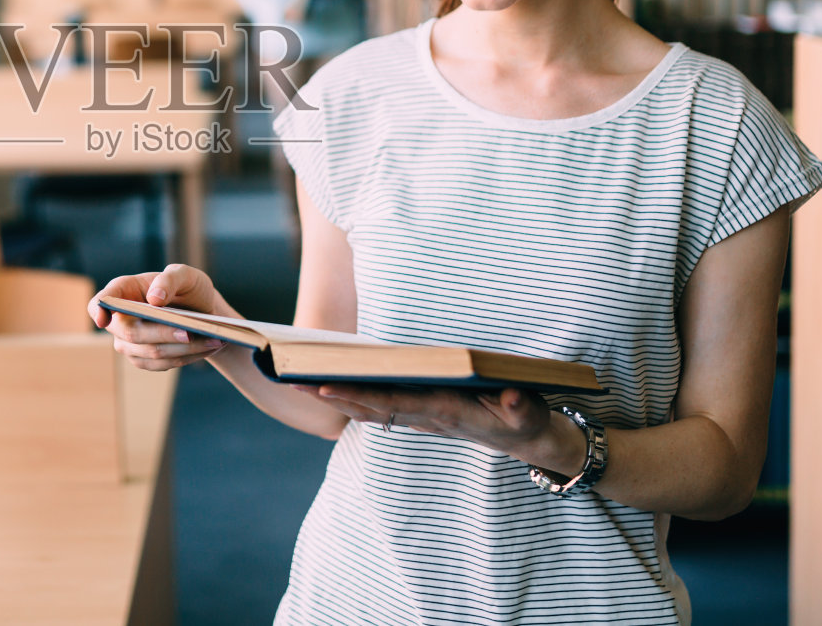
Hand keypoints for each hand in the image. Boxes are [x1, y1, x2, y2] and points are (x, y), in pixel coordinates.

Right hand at [88, 263, 230, 370]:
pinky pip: (162, 363)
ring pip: (151, 352)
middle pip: (131, 333)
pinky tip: (208, 348)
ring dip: (183, 349)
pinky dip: (187, 357)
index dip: (98, 310)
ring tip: (213, 341)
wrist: (201, 310)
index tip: (102, 319)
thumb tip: (154, 299)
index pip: (102, 301)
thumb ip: (169, 279)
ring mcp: (128, 343)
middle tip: (190, 333)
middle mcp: (120, 319)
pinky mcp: (143, 359)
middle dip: (162, 334)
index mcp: (124, 290)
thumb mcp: (185, 274)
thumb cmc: (187, 287)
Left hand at [310, 384, 577, 464]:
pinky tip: (338, 387)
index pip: (390, 404)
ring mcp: (422, 417)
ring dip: (337, 396)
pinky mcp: (424, 413)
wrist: (528, 441)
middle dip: (331, 394)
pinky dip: (357, 398)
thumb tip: (512, 398)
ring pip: (371, 408)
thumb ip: (520, 406)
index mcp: (443, 412)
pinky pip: (383, 407)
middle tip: (291, 380)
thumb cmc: (527, 421)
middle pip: (369, 407)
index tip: (323, 386)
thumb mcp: (529, 413)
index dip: (357, 396)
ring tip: (301, 381)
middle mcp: (425, 417)